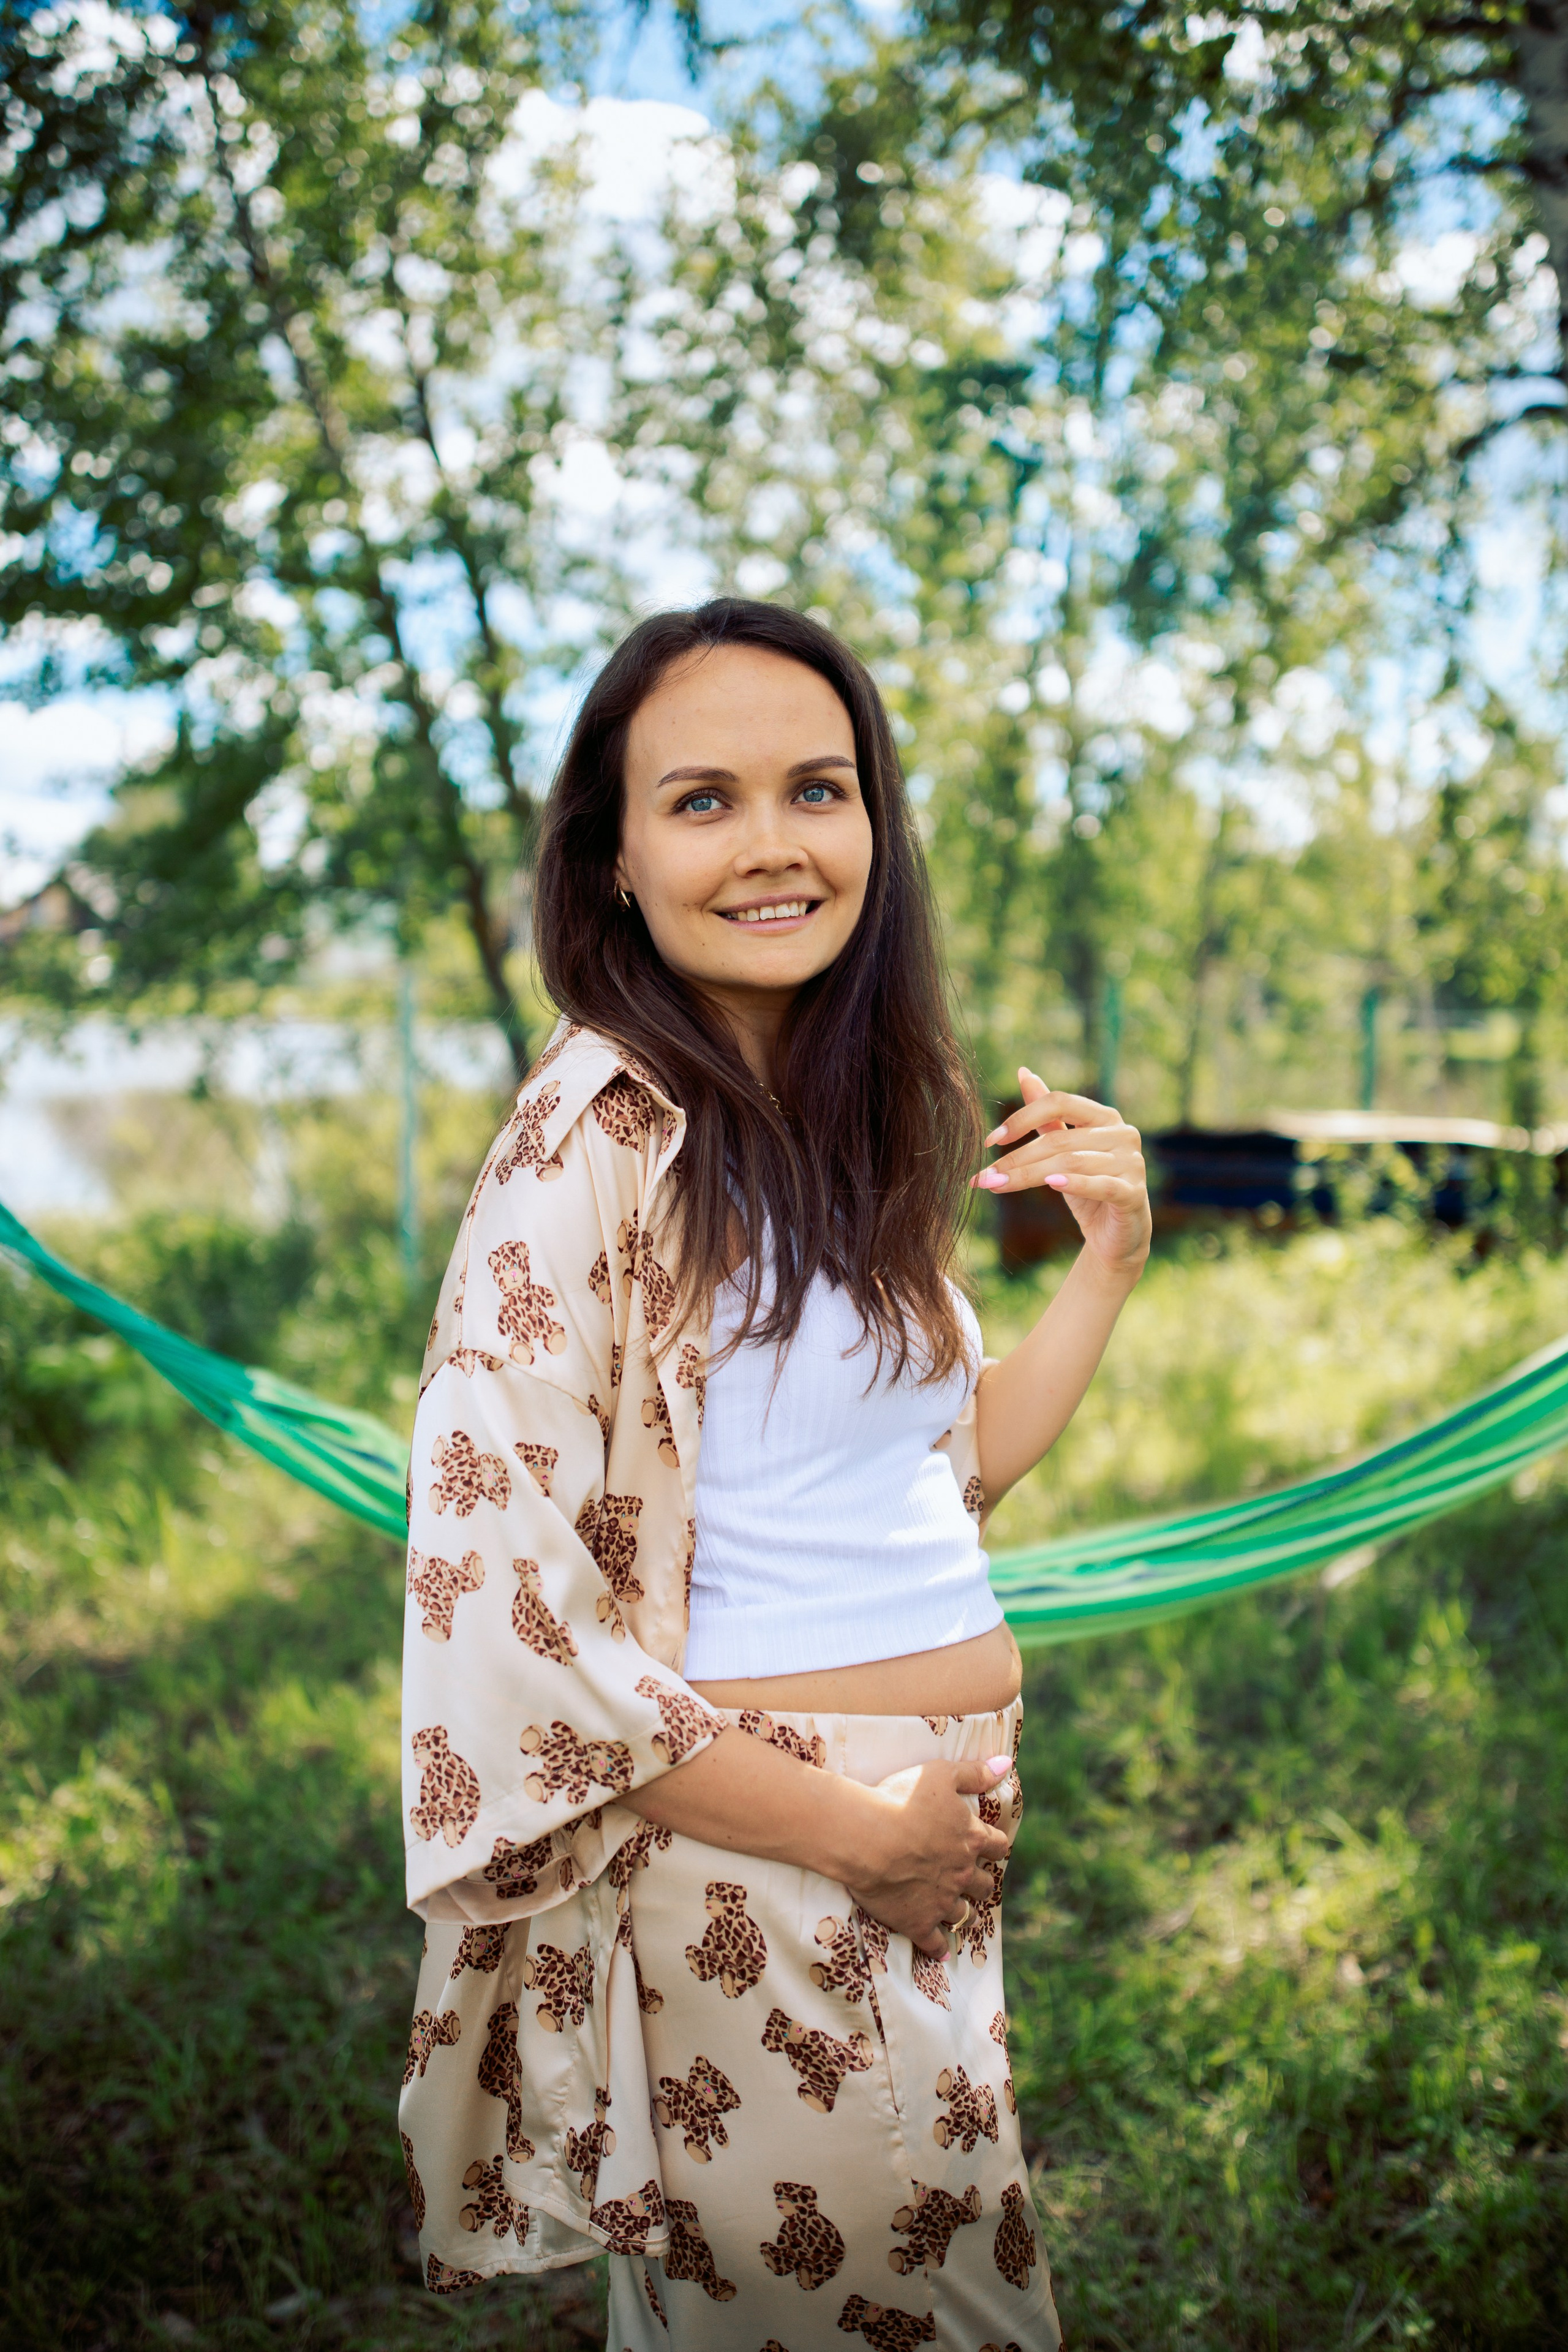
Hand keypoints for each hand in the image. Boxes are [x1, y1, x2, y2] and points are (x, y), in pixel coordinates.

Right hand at [842, 1755, 1014, 1957]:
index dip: (996, 1846)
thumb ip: (973, 1772)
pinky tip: (941, 1952)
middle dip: (980, 1882)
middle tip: (974, 1881)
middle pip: (983, 1884)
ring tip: (961, 1913)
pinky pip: (934, 1942)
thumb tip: (1005, 1765)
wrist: (868, 1837)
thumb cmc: (901, 1799)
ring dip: (964, 1912)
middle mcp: (963, 1873)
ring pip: (964, 1913)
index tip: (993, 1848)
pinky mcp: (919, 1922)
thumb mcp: (939, 1774)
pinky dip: (938, 1947)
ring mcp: (942, 1901)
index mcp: (972, 1838)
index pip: (997, 1845)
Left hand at [971, 1065, 1150, 1280]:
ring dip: (1028, 1175)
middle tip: (984, 1176)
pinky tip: (1052, 1184)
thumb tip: (1023, 1072)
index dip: (1022, 1117)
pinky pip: (1101, 1185)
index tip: (991, 1140)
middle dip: (1016, 1159)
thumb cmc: (1088, 1186)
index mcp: (1105, 1117)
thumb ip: (1047, 1114)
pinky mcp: (1133, 1194)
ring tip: (997, 1186)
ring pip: (1071, 1163)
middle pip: (1059, 1139)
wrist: (1117, 1235)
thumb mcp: (1064, 1149)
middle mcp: (1123, 1134)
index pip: (1060, 1102)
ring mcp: (1132, 1163)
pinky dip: (1076, 1184)